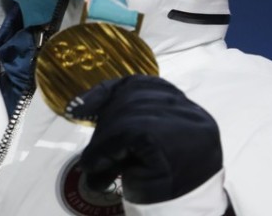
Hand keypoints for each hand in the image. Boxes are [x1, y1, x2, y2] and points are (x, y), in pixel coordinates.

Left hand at [70, 74, 222, 204]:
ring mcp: (182, 126)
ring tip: (96, 167)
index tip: (85, 104)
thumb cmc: (161, 187)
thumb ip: (126, 122)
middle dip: (105, 120)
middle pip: (134, 96)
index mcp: (190, 112)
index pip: (146, 84)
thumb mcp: (143, 147)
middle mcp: (192, 114)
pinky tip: (98, 171)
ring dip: (103, 142)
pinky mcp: (164, 139)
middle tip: (95, 151)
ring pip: (126, 115)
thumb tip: (79, 105)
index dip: (111, 90)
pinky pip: (123, 134)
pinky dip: (104, 151)